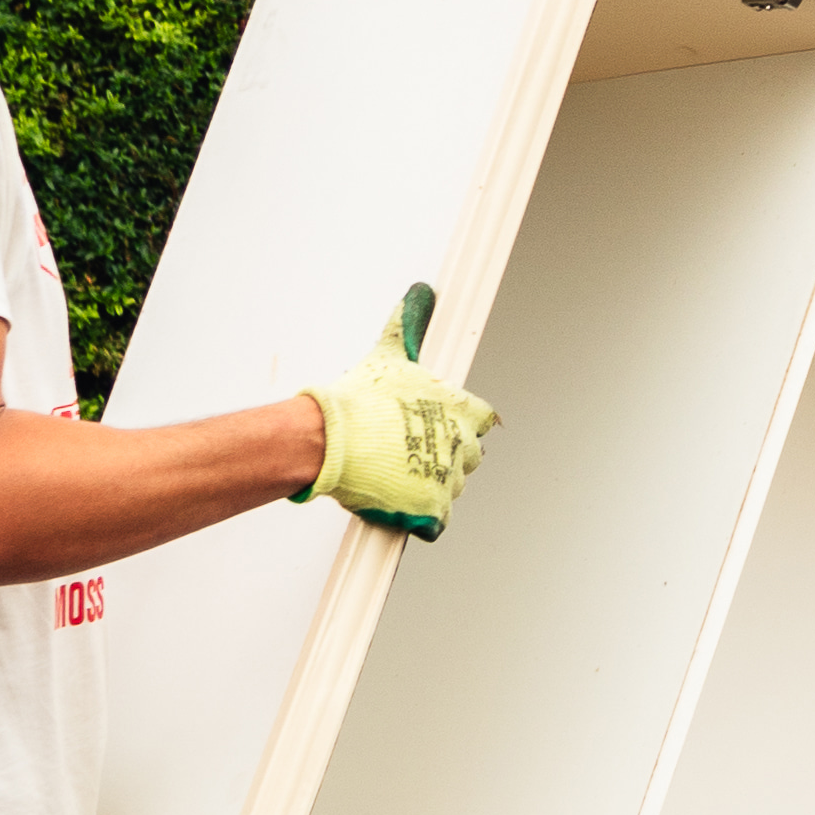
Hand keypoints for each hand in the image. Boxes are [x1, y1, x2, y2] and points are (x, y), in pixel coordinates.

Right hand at [303, 284, 498, 539]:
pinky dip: (422, 517)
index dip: (462, 423)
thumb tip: (417, 294)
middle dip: (449, 454)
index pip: (483, 419)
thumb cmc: (358, 400)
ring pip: (454, 487)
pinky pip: (438, 521)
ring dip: (434, 484)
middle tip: (411, 451)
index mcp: (461, 409)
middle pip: (471, 455)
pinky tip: (401, 503)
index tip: (443, 426)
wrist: (331, 439)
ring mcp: (450, 479)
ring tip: (399, 474)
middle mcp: (462, 444)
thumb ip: (407, 327)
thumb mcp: (388, 356)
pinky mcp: (433, 509)